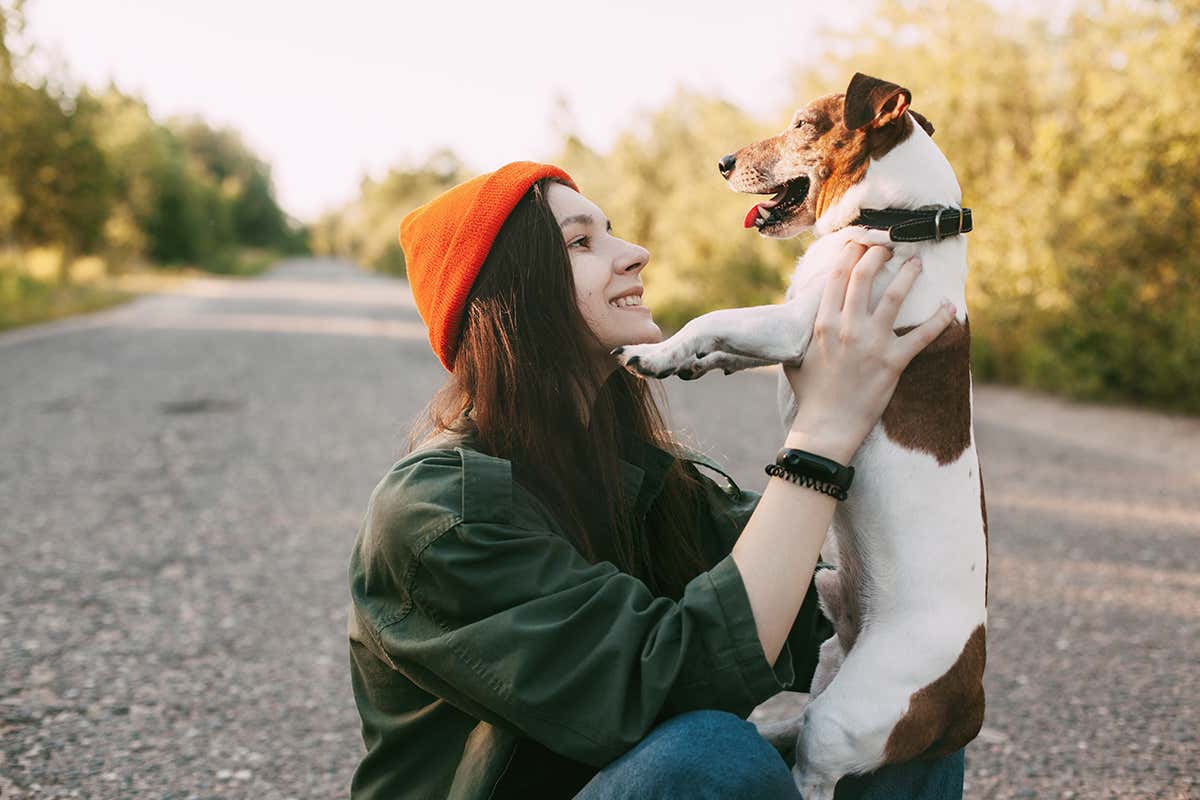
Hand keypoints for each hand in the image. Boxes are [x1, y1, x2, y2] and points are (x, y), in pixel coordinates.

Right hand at [782, 243, 956, 462]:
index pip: (838, 277)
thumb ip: (801, 335)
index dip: (850, 254)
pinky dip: (939, 319)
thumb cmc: (811, 396)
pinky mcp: (894, 361)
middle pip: (865, 276)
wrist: (827, 426)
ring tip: (916, 262)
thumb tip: (799, 319)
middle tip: (889, 246)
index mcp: (823, 324)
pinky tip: (949, 307)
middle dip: (878, 254)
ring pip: (895, 296)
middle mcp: (847, 327)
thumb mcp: (796, 358)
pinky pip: (923, 335)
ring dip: (908, 274)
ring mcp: (872, 343)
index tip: (859, 243)